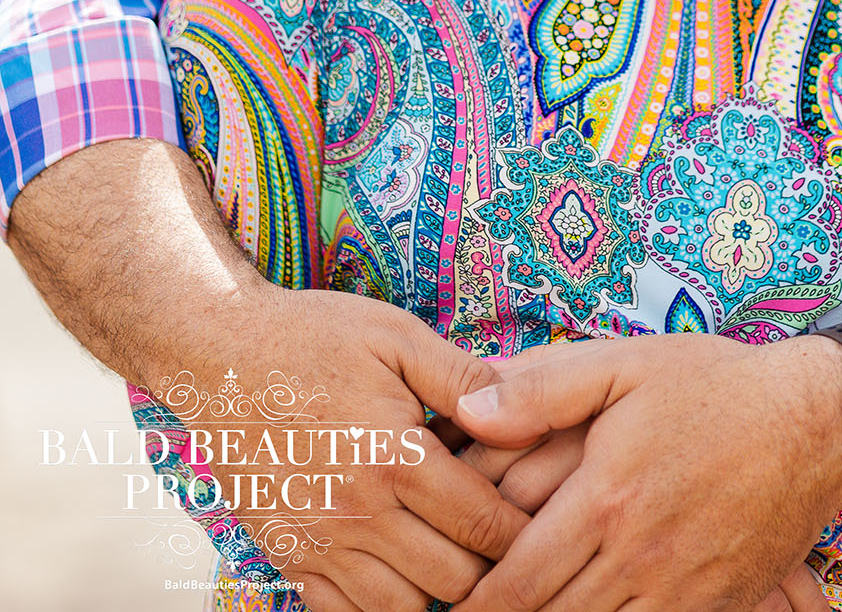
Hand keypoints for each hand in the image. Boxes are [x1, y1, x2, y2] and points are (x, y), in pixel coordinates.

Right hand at [144, 285, 531, 611]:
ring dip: (439, 592)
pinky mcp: (288, 556)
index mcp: (396, 456)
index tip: (546, 521)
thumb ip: (462, 377)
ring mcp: (320, 542)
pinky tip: (403, 574)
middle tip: (509, 541)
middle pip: (453, 580)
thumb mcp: (396, 334)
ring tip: (459, 558)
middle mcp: (359, 512)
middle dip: (490, 565)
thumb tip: (520, 413)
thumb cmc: (314, 336)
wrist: (219, 355)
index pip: (484, 524)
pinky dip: (381, 608)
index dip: (526, 531)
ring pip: (403, 611)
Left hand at [449, 332, 841, 611]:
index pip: (515, 583)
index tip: (445, 600)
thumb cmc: (712, 385)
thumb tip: (469, 412)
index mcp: (605, 499)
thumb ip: (544, 389)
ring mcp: (680, 591)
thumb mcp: (624, 365)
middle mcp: (637, 557)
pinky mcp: (714, 608)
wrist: (812, 421)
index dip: (473, 603)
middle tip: (467, 611)